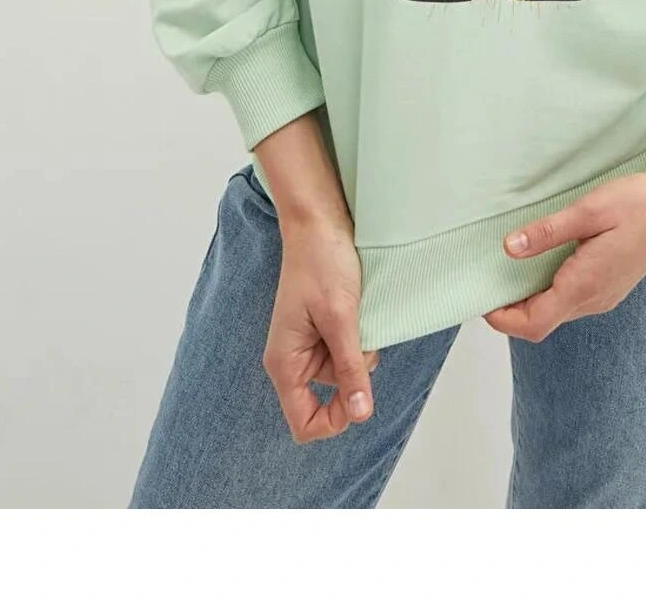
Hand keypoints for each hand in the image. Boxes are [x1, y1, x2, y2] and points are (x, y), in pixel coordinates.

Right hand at [262, 213, 381, 442]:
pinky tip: (358, 311)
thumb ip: (350, 368)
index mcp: (285, 363)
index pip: (304, 423)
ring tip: (357, 314)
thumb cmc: (321, 262)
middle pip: (330, 397)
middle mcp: (294, 360)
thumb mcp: (341, 318)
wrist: (318, 222)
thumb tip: (360, 415)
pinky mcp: (324, 331)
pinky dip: (359, 338)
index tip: (359, 394)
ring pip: (344, 373)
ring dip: (360, 351)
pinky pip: (347, 351)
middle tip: (358, 335)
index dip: (334, 420)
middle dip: (353, 374)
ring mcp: (309, 345)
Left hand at [482, 153, 645, 341]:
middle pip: (541, 323)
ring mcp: (604, 296)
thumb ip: (548, 232)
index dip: (502, 318)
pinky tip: (540, 264)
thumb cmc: (638, 203)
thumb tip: (508, 249)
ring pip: (556, 312)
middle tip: (487, 280)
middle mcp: (594, 299)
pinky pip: (570, 301)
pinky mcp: (610, 286)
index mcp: (585, 285)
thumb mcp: (589, 210)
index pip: (533, 323)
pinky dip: (547, 292)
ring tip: (508, 270)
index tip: (481, 298)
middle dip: (510, 310)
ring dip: (529, 301)